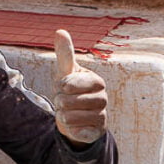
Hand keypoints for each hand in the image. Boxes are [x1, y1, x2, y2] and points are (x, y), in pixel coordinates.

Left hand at [52, 29, 107, 144]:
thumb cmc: (70, 91)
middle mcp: (103, 98)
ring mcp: (102, 116)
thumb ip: (64, 54)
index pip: (76, 82)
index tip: (62, 85)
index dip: (64, 85)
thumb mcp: (65, 72)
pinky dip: (71, 129)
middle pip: (72, 101)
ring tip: (66, 112)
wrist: (75, 117)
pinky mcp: (98, 132)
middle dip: (60, 101)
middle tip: (63, 101)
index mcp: (97, 82)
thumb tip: (60, 30)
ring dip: (63, 115)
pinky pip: (79, 132)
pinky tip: (73, 125)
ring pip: (73, 117)